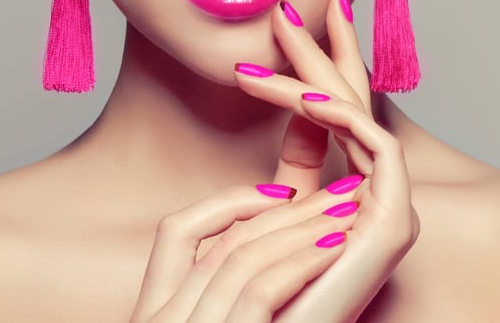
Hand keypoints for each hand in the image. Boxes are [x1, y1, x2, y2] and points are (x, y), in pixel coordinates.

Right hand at [129, 182, 362, 321]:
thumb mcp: (224, 320)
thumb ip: (238, 294)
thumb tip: (261, 242)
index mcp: (154, 312)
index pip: (177, 232)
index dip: (230, 204)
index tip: (285, 192)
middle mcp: (160, 318)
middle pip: (223, 240)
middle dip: (286, 211)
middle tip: (337, 191)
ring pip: (243, 256)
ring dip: (302, 230)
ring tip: (346, 212)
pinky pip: (260, 290)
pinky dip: (300, 264)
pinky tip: (334, 248)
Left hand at [234, 0, 419, 320]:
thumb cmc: (260, 285)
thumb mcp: (271, 214)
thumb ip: (288, 175)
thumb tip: (289, 129)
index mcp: (342, 194)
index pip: (331, 119)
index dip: (312, 70)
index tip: (286, 31)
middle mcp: (370, 196)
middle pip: (347, 106)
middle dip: (323, 51)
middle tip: (297, 4)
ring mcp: (385, 208)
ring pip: (356, 117)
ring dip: (319, 69)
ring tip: (283, 28)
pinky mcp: (393, 220)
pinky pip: (376, 145)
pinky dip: (341, 115)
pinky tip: (303, 94)